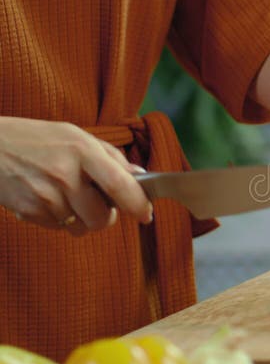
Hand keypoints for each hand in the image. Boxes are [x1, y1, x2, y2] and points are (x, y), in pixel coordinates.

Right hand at [0, 117, 152, 235]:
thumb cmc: (36, 139)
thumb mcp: (75, 136)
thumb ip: (110, 157)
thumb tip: (140, 176)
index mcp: (82, 150)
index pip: (119, 184)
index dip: (138, 204)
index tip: (147, 214)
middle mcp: (64, 174)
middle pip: (102, 218)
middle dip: (105, 216)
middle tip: (96, 201)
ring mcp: (45, 195)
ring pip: (81, 227)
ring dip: (81, 219)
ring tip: (67, 196)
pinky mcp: (28, 210)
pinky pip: (58, 228)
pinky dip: (59, 219)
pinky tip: (47, 197)